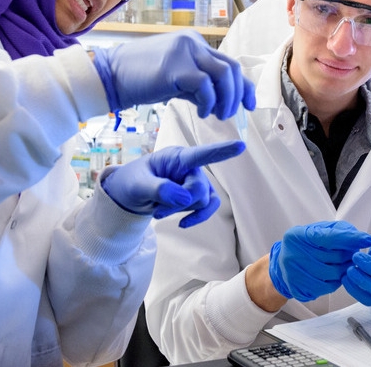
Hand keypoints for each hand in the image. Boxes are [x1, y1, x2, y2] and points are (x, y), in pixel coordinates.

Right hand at [92, 30, 256, 117]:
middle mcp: (192, 43)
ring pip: (223, 74)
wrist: (109, 76)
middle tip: (232, 114)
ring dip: (227, 99)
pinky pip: (204, 85)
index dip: (244, 86)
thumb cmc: (141, 80)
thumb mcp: (176, 80)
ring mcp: (184, 52)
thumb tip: (222, 101)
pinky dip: (209, 102)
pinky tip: (202, 113)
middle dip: (238, 95)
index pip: (229, 64)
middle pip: (231, 68)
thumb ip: (199, 86)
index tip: (250, 105)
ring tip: (219, 115)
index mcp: (194, 44)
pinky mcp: (174, 67)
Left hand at [101, 142, 244, 227]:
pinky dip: (197, 217)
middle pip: (198, 188)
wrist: (130, 195)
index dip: (221, 150)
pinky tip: (182, 224)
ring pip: (202, 200)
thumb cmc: (132, 182)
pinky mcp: (198, 196)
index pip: (201, 154)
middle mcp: (190, 167)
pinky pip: (208, 208)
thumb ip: (159, 189)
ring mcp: (196, 182)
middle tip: (157, 211)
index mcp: (176, 157)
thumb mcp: (137, 185)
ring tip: (159, 211)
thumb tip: (186, 198)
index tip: (240, 145)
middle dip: (178, 204)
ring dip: (181, 210)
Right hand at [268, 221, 370, 301]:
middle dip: (349, 255)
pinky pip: (327, 288)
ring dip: (345, 269)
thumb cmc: (304, 245)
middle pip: (334, 258)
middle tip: (352, 253)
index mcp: (298, 236)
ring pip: (333, 275)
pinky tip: (334, 274)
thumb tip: (358, 237)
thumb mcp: (316, 230)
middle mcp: (294, 255)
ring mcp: (295, 274)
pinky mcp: (299, 289)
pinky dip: (336, 281)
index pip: (330, 237)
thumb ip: (337, 231)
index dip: (350, 239)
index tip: (367, 239)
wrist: (281, 265)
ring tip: (345, 264)